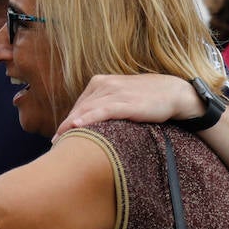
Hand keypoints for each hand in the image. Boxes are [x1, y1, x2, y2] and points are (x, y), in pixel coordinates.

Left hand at [57, 73, 199, 137]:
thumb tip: (90, 123)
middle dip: (65, 127)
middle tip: (54, 145)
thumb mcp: (120, 97)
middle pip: (79, 109)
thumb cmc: (146, 98)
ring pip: (86, 111)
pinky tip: (76, 127)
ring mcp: (115, 93)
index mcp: (100, 82)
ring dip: (71, 126)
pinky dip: (88, 119)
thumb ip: (104, 105)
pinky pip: (102, 111)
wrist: (173, 93)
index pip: (78, 106)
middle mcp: (104, 85)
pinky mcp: (126, 103)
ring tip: (60, 142)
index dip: (67, 122)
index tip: (58, 139)